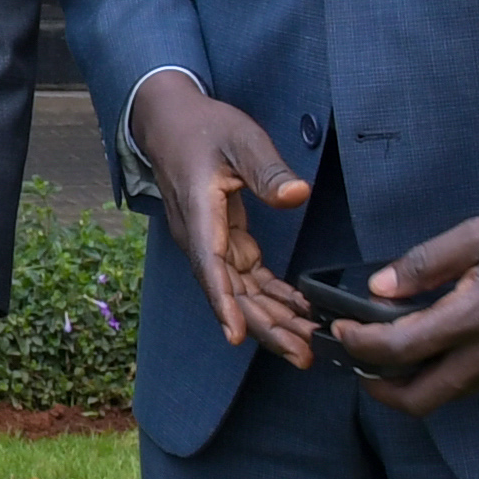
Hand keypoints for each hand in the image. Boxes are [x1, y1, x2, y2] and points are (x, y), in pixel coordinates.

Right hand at [128, 75, 317, 367]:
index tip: (236, 337)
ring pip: (241, 294)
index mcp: (200, 214)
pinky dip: (273, 297)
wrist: (171, 124)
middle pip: (231, 294)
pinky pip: (247, 280)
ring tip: (308, 346)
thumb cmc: (204, 128)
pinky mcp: (223, 242)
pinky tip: (299, 311)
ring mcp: (211, 244)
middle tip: (302, 355)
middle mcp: (200, 239)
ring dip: (273, 320)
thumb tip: (297, 195)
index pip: (211, 266)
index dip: (224, 304)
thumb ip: (268, 170)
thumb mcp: (241, 138)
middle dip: (265, 328)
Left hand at [330, 210, 478, 411]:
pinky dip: (450, 376)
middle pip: (418, 400)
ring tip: (397, 354)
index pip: (397, 350)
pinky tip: (446, 347)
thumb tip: (380, 285)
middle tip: (360, 365)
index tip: (342, 331)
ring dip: (415, 384)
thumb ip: (424, 263)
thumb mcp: (477, 235)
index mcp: (472, 319)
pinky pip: (477, 387)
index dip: (359, 345)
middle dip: (379, 390)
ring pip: (448, 396)